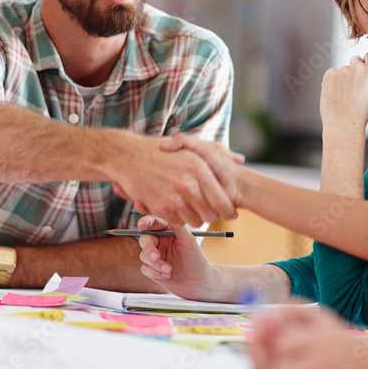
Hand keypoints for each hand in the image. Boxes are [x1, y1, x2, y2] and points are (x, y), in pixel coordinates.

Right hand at [111, 134, 236, 226]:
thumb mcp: (192, 146)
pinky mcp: (159, 206)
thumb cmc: (162, 150)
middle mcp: (188, 182)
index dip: (229, 211)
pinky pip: (178, 222)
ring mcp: (173, 196)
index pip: (223, 200)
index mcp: (199, 167)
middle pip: (210, 215)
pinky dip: (179, 218)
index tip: (231, 214)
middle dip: (212, 216)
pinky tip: (175, 207)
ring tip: (191, 208)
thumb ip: (219, 152)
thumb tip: (239, 160)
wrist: (128, 156)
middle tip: (209, 213)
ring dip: (195, 218)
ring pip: (195, 221)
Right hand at [136, 215, 221, 300]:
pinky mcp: (153, 270)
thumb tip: (167, 210)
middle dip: (149, 249)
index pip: (153, 223)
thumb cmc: (197, 260)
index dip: (145, 222)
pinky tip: (167, 275)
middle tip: (156, 257)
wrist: (200, 283)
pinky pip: (145, 269)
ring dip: (155, 264)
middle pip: (144, 240)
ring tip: (169, 270)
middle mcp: (161, 243)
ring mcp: (157, 257)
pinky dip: (154, 273)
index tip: (142, 226)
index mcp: (169, 232)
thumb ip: (177, 226)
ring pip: (143, 256)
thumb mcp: (189, 241)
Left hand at [320, 53, 367, 133]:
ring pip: (343, 69)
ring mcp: (343, 69)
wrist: (344, 124)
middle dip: (355, 70)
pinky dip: (333, 82)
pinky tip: (336, 95)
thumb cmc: (362, 111)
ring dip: (343, 78)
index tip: (364, 76)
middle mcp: (358, 67)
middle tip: (353, 88)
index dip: (367, 65)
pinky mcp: (330, 74)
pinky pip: (332, 74)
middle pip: (356, 60)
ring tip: (345, 96)